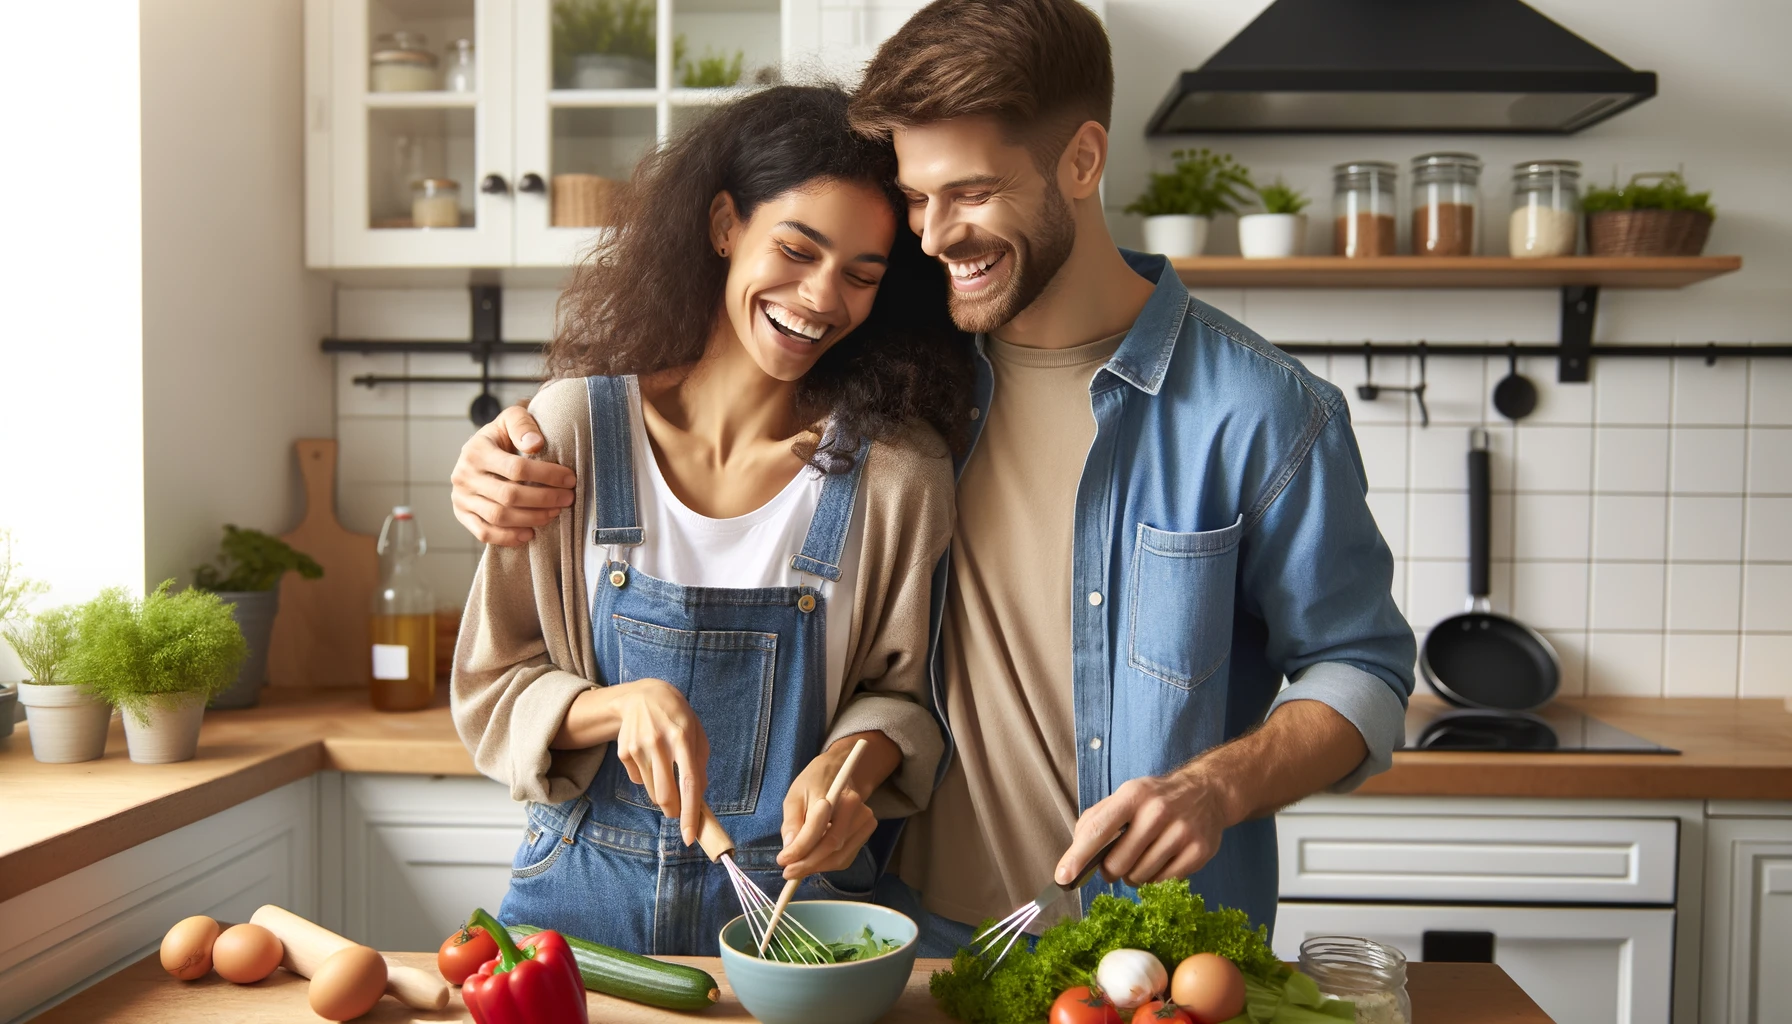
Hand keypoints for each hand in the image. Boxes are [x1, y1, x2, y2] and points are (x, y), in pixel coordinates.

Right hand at [450, 403, 576, 545]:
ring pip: (498, 516)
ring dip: (531, 518)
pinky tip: (530, 533)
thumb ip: (523, 425)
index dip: (547, 476)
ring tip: (554, 513)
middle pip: (509, 495)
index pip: (516, 469)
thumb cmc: (502, 436)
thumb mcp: (511, 419)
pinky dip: (508, 537)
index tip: (570, 479)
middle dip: (544, 499)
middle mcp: (464, 475)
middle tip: (567, 499)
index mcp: (476, 450)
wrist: (479, 449)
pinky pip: (484, 532)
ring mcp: (461, 497)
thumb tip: (536, 444)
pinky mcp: (462, 514)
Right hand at [611, 679, 710, 845]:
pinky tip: (649, 757)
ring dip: (661, 793)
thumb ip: (700, 765)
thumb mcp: (697, 733)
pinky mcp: (623, 751)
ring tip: (664, 769)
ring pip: (651, 792)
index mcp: (683, 737)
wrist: (643, 696)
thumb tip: (698, 798)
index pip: (689, 782)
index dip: (690, 812)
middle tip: (677, 810)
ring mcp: (638, 747)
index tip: (689, 836)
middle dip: (673, 810)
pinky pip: (637, 780)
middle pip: (665, 794)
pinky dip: (646, 778)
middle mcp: (659, 742)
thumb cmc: (677, 717)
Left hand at [775, 738, 888, 880]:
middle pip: (832, 845)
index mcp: (835, 792)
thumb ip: (791, 822)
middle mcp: (856, 807)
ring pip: (841, 856)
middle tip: (788, 872)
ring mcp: (865, 820)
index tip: (782, 860)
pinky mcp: (867, 831)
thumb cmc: (814, 783)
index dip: (799, 848)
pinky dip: (828, 864)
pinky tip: (813, 862)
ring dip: (817, 867)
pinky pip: (846, 857)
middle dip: (808, 864)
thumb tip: (789, 849)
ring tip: (797, 869)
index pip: (817, 827)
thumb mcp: (795, 796)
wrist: (842, 773)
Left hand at [1054, 766, 1239, 888]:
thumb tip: (1074, 856)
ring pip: (1140, 877)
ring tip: (1142, 859)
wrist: (1206, 792)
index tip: (1062, 877)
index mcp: (1133, 795)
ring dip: (1134, 876)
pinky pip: (1164, 883)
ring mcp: (1181, 832)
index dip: (1077, 856)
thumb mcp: (1125, 797)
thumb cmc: (1155, 799)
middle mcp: (1158, 811)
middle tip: (1116, 864)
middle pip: (1118, 863)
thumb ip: (1096, 821)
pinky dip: (1156, 880)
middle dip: (1111, 871)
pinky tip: (1161, 862)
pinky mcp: (1199, 851)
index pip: (1098, 829)